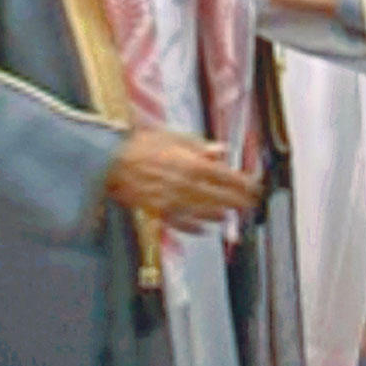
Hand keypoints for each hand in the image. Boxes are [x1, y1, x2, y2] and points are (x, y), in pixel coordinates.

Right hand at [104, 129, 259, 233]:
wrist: (110, 161)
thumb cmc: (142, 144)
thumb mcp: (174, 136)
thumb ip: (200, 146)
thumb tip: (222, 150)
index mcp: (192, 164)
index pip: (225, 176)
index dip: (242, 183)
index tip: (255, 186)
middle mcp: (185, 185)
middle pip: (218, 196)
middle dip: (236, 200)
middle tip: (250, 204)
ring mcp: (172, 201)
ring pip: (202, 211)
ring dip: (218, 214)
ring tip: (229, 215)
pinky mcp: (157, 211)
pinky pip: (180, 222)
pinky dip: (194, 227)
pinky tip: (205, 228)